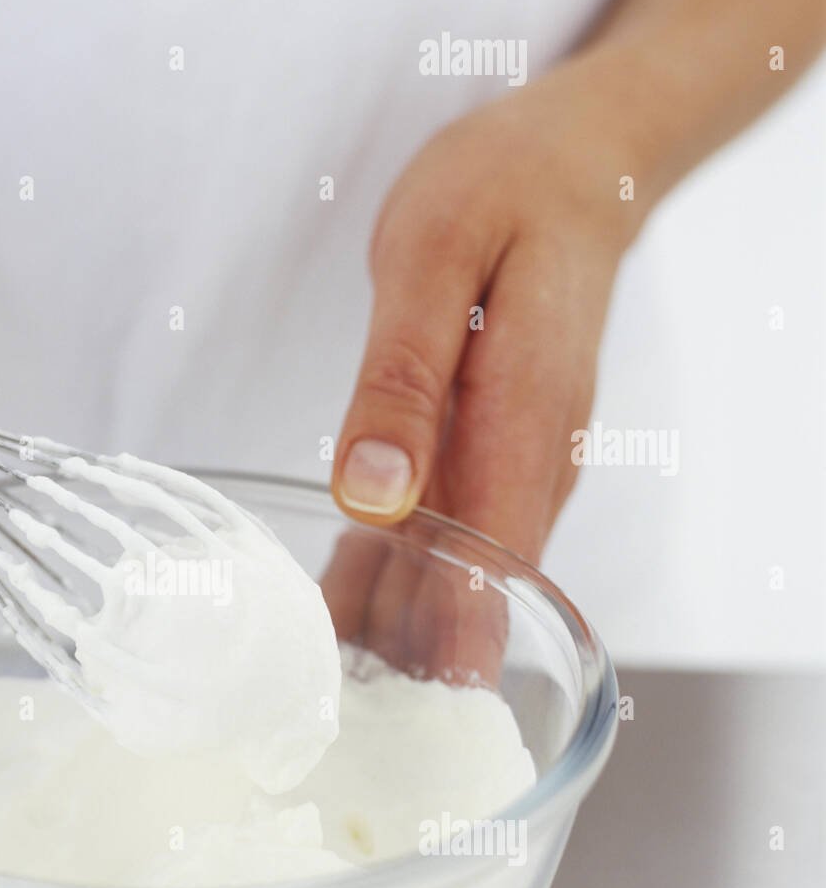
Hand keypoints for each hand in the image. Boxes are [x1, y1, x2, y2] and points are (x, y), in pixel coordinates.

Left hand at [324, 57, 645, 677]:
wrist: (585, 157)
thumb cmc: (509, 189)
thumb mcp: (432, 261)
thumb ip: (401, 384)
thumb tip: (373, 498)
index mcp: (523, 435)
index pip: (489, 588)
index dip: (434, 666)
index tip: (374, 730)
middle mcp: (533, 470)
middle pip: (467, 601)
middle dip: (397, 667)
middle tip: (306, 723)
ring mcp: (519, 467)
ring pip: (452, 575)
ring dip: (387, 628)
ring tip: (304, 681)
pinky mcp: (497, 454)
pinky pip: (444, 535)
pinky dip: (389, 573)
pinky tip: (335, 599)